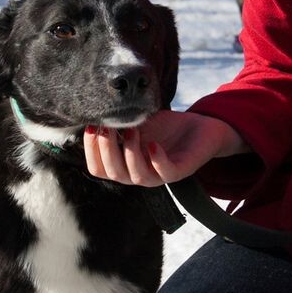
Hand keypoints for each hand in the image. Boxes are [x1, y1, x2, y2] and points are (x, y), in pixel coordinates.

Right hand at [83, 110, 248, 186]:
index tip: (91, 127)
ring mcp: (159, 174)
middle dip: (106, 150)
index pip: (99, 168)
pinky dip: (156, 159)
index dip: (91, 151)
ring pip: (137, 177)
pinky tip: (152, 143)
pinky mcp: (180, 170)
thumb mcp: (136, 122)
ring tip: (131, 131)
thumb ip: (117, 123)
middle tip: (106, 128)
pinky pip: (165, 172)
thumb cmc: (166, 127)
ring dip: (129, 153)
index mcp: (125, 164)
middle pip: (113, 173)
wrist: (200, 127)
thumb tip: (93, 115)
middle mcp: (139, 173)